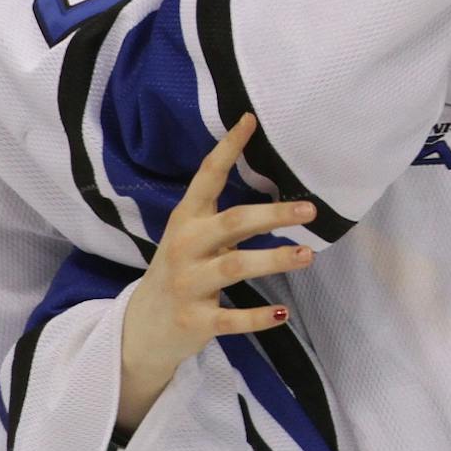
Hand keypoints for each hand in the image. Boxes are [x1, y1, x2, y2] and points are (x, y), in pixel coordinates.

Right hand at [119, 116, 314, 429]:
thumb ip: (223, 215)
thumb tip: (277, 184)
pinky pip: (231, 319)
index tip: (250, 120)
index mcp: (186, 221)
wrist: (140, 330)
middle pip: (232, 223)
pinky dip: (257, 317)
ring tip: (308, 255)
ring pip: (235, 267)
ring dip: (274, 260)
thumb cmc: (181, 271)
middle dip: (272, 214)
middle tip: (310, 209)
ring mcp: (188, 285)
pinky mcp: (194, 321)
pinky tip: (282, 314)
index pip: (206, 177)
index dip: (227, 148)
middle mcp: (185, 248)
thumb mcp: (192, 237)